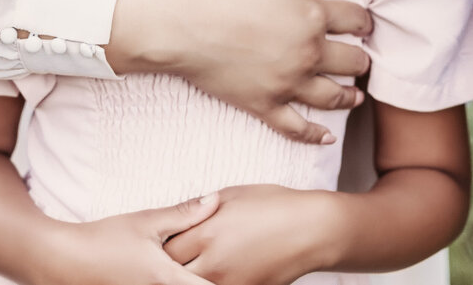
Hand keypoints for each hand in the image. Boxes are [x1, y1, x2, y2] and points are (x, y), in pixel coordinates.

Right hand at [33, 195, 219, 284]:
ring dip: (188, 281)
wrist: (62, 259)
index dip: (226, 281)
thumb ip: (183, 215)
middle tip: (221, 269)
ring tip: (195, 271)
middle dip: (209, 279)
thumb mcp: (146, 222)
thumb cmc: (104, 238)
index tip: (236, 270)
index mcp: (166, 279)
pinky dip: (168, 284)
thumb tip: (215, 200)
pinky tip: (170, 275)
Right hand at [108, 0, 371, 143]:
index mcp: (311, 15)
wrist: (178, 21)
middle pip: (351, 62)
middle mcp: (306, 53)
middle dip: (360, 59)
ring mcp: (286, 83)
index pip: (354, 19)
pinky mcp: (262, 104)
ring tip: (356, 96)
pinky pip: (295, 127)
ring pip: (331, 97)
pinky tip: (326, 137)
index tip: (363, 22)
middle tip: (361, 59)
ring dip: (349, 96)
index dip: (363, 20)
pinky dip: (314, 135)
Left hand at [163, 185, 339, 284]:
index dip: (161, 245)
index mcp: (207, 233)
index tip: (162, 240)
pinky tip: (216, 269)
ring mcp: (229, 283)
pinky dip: (210, 280)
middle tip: (173, 255)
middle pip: (173, 273)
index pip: (166, 249)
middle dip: (170, 265)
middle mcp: (214, 263)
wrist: (311, 229)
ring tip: (194, 262)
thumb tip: (179, 216)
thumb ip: (201, 209)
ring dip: (188, 275)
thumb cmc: (274, 205)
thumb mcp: (233, 196)